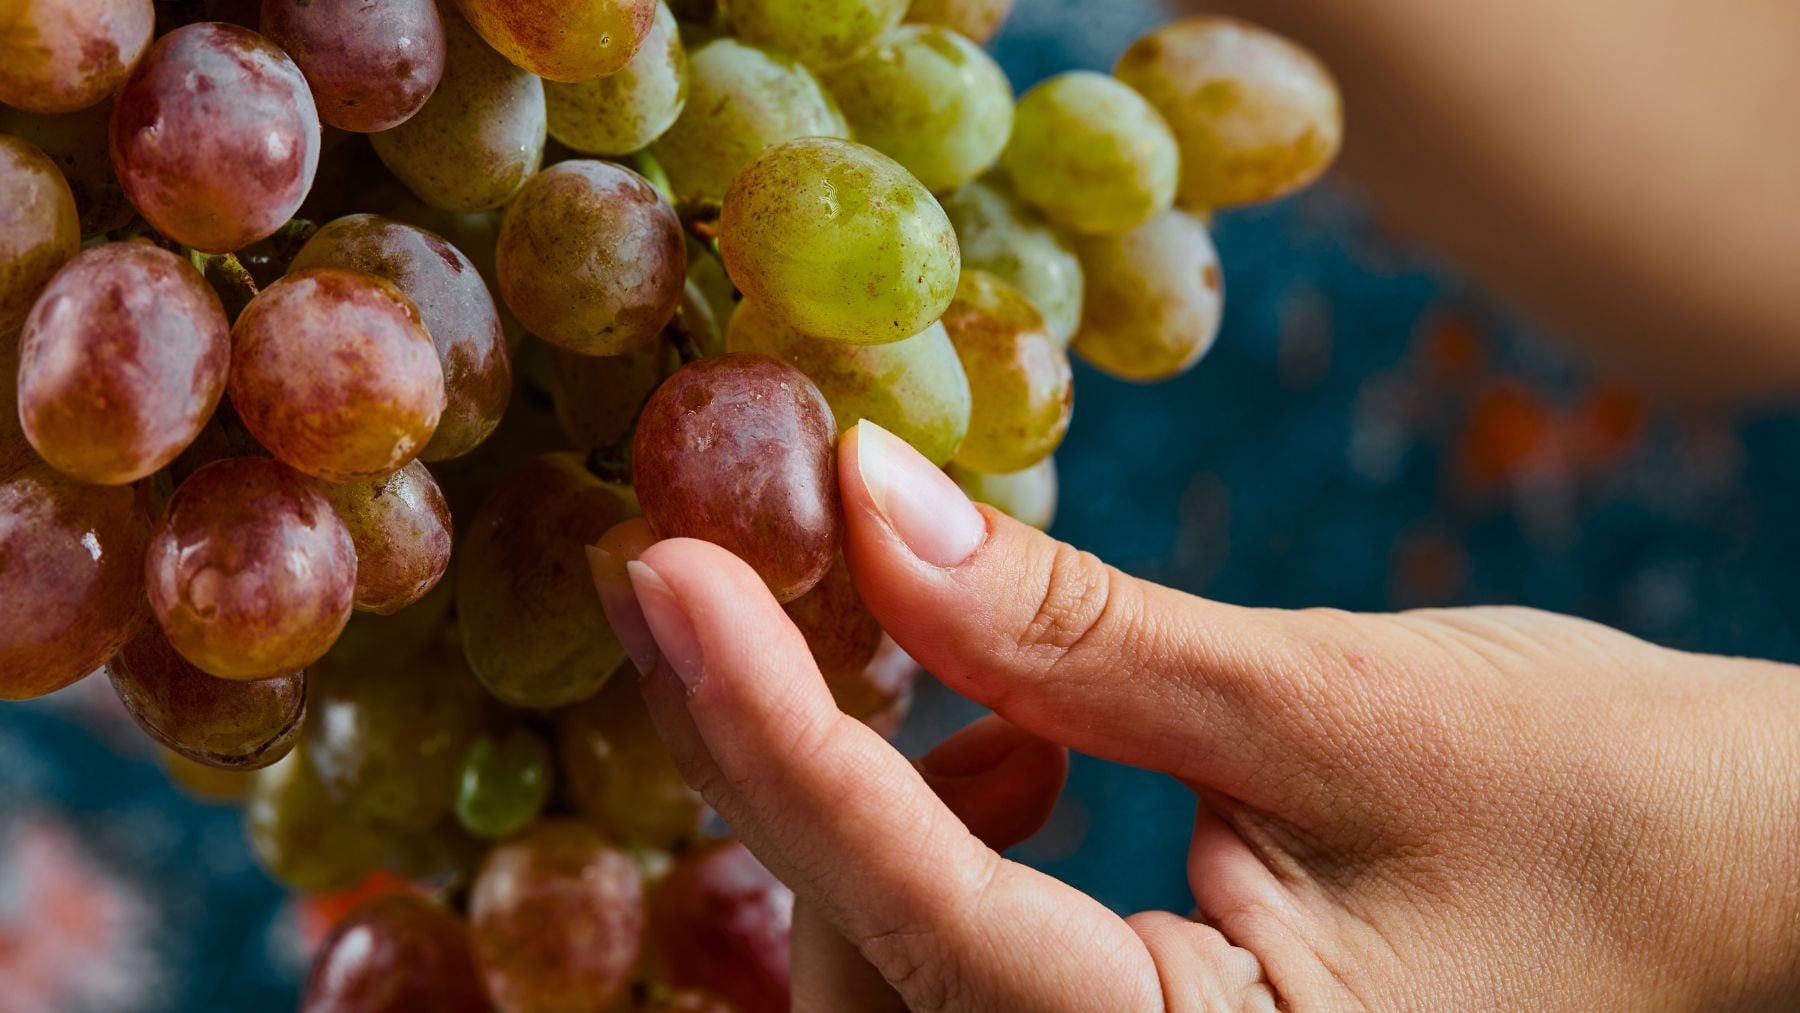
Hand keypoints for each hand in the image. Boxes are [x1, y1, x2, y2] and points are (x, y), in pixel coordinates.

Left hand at [592, 421, 1799, 1009]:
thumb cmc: (1618, 819)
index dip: (766, 733)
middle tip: (814, 593)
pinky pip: (964, 973)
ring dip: (881, 816)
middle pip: (867, 966)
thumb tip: (870, 502)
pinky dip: (946, 853)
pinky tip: (1026, 760)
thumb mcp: (1338, 710)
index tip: (668, 572)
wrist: (1763, 896)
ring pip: (896, 977)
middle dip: (813, 772)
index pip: (910, 909)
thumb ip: (1081, 632)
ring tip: (991, 702)